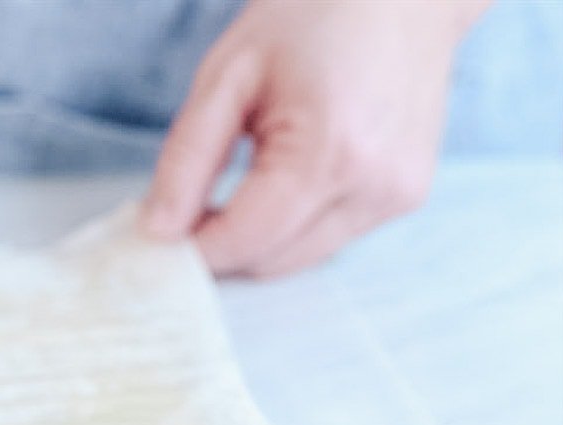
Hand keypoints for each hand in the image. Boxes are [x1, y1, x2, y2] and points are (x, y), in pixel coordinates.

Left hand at [141, 0, 488, 277]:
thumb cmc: (313, 15)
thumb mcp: (227, 77)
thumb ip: (188, 160)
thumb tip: (158, 232)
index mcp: (331, 154)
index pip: (243, 242)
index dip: (191, 248)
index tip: (155, 235)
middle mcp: (376, 186)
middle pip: (270, 262)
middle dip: (222, 246)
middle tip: (187, 209)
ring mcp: (398, 195)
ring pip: (299, 259)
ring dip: (257, 239)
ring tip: (239, 181)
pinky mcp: (406, 195)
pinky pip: (328, 237)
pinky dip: (293, 224)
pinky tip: (282, 177)